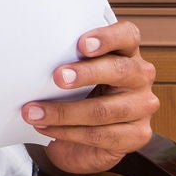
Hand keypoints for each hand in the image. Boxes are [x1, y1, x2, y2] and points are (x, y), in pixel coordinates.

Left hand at [24, 20, 158, 174]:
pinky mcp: (138, 135)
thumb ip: (67, 61)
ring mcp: (143, 106)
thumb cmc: (80, 94)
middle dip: (85, 74)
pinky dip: (68, 133)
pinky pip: (100, 134)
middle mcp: (140, 76)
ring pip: (105, 109)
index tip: (82, 44)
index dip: (108, 38)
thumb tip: (32, 58)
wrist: (86, 139)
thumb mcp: (75, 73)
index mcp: (127, 52)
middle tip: (57, 77)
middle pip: (119, 71)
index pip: (128, 36)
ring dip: (64, 112)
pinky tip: (48, 128)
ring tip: (35, 112)